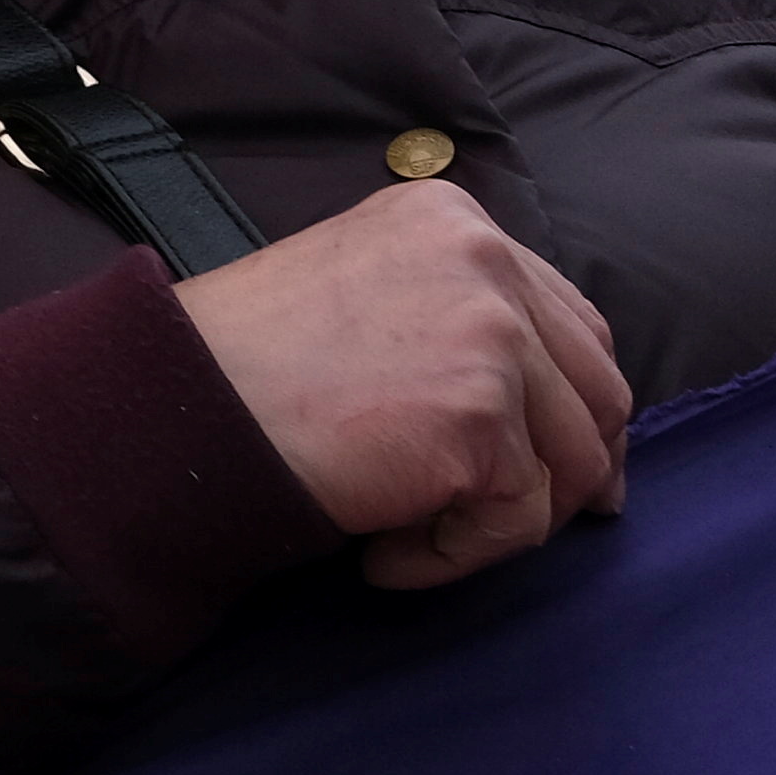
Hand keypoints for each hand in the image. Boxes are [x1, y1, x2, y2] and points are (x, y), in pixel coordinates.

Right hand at [175, 177, 632, 586]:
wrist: (178, 402)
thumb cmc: (245, 360)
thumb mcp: (361, 282)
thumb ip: (451, 306)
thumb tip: (547, 400)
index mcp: (454, 218)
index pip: (572, 322)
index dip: (579, 401)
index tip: (569, 461)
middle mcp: (485, 261)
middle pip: (597, 391)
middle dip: (577, 469)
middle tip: (532, 520)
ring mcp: (490, 337)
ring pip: (568, 465)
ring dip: (500, 520)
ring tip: (412, 534)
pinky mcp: (479, 420)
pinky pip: (516, 521)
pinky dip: (455, 556)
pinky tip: (386, 555)